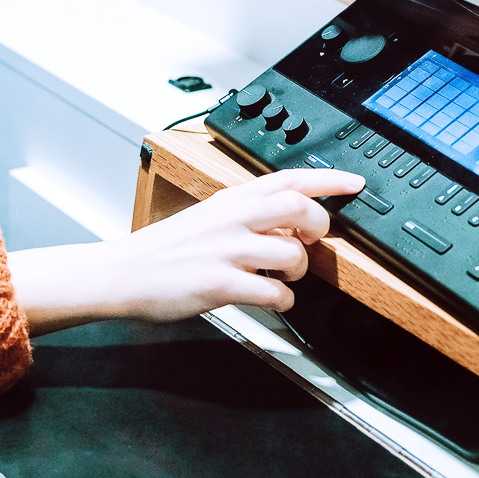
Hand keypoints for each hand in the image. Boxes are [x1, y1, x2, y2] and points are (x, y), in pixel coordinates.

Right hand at [7, 168, 363, 334]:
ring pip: (292, 253)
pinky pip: (274, 293)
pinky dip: (283, 301)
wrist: (123, 273)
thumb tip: (292, 219)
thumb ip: (247, 213)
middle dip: (319, 227)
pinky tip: (269, 300)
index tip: (355, 183)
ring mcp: (225, 251)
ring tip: (283, 277)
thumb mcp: (208, 217)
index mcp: (230, 199)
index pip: (288, 177)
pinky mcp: (218, 284)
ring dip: (298, 271)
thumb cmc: (167, 249)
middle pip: (299, 206)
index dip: (329, 178)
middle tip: (311, 241)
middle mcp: (231, 218)